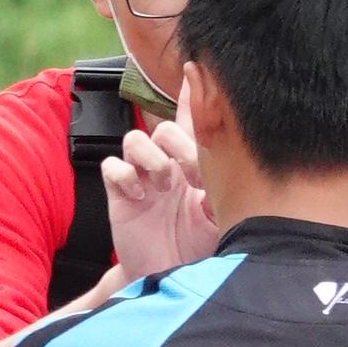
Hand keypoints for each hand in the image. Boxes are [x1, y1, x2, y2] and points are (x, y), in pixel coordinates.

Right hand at [102, 101, 216, 276]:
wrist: (172, 276)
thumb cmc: (199, 245)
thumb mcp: (220, 212)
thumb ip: (222, 182)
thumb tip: (233, 155)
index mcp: (191, 164)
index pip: (191, 122)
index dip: (192, 96)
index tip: (195, 70)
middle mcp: (166, 165)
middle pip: (163, 127)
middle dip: (180, 147)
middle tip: (194, 178)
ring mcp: (142, 178)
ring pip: (135, 140)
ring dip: (153, 158)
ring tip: (166, 186)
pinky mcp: (120, 195)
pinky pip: (114, 167)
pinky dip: (126, 176)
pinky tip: (140, 196)